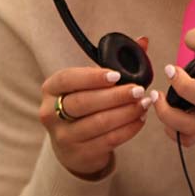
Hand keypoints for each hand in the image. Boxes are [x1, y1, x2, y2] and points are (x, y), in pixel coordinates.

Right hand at [39, 48, 155, 177]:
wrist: (72, 147)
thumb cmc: (84, 106)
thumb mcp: (90, 84)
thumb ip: (115, 62)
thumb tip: (143, 41)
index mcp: (51, 89)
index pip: (68, 79)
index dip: (92, 77)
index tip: (116, 75)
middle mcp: (50, 113)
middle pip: (84, 103)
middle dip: (115, 96)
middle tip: (139, 90)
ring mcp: (63, 136)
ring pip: (98, 123)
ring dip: (126, 113)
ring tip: (144, 104)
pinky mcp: (79, 154)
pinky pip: (108, 140)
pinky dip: (128, 129)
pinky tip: (140, 119)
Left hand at [153, 31, 194, 149]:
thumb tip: (189, 39)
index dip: (183, 83)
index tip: (171, 70)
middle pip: (192, 123)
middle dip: (168, 111)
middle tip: (157, 94)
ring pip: (188, 134)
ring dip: (168, 120)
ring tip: (159, 102)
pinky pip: (188, 140)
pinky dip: (175, 131)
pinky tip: (171, 117)